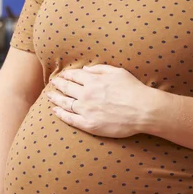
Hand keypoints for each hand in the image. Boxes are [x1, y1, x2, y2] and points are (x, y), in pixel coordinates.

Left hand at [47, 64, 162, 137]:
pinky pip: (71, 119)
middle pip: (67, 88)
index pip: (74, 76)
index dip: (66, 74)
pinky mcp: (90, 125)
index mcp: (93, 81)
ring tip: (50, 96)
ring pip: (65, 103)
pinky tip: (55, 111)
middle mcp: (87, 94)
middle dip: (58, 84)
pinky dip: (61, 114)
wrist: (142, 110)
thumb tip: (85, 68)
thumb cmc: (133, 89)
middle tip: (52, 83)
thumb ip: (100, 69)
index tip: (61, 74)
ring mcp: (87, 110)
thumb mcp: (118, 72)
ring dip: (56, 98)